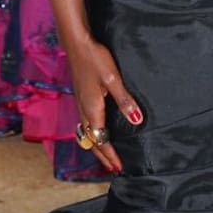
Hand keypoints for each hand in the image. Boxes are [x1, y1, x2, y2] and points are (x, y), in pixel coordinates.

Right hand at [67, 36, 142, 173]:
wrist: (76, 44)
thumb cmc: (95, 59)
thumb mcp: (113, 79)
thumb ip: (124, 100)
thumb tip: (136, 120)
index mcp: (92, 109)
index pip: (101, 140)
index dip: (110, 155)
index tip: (118, 167)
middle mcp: (84, 110)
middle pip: (91, 141)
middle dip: (102, 156)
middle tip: (113, 168)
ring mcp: (80, 104)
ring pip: (87, 133)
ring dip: (97, 146)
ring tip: (106, 154)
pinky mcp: (80, 98)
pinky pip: (85, 124)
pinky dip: (92, 135)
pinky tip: (98, 132)